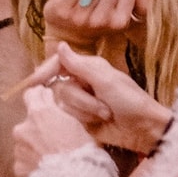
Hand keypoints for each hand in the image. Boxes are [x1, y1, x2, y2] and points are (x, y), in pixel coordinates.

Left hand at [12, 84, 92, 176]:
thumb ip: (61, 115)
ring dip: (35, 147)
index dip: (39, 96)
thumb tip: (57, 111)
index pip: (31, 95)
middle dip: (39, 127)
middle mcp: (24, 128)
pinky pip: (24, 162)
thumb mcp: (77, 126)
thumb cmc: (82, 153)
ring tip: (52, 158)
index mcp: (40, 113)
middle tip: (55, 138)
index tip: (43, 98)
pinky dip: (32, 164)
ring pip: (25, 143)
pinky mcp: (18, 167)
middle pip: (28, 122)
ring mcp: (19, 148)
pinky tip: (46, 169)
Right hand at [22, 42, 171, 155]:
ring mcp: (80, 101)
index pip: (58, 64)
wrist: (143, 130)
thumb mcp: (106, 80)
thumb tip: (59, 46)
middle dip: (81, 101)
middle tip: (104, 108)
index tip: (34, 82)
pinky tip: (99, 123)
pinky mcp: (80, 118)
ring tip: (106, 115)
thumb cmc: (131, 102)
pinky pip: (68, 116)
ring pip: (63, 104)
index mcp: (88, 67)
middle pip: (60, 88)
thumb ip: (80, 64)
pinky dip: (83, 120)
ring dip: (86, 111)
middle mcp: (81, 81)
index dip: (44, 71)